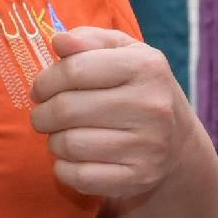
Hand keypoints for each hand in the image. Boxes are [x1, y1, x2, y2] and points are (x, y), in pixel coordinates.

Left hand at [27, 27, 196, 211]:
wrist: (179, 143)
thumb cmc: (139, 89)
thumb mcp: (123, 53)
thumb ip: (89, 39)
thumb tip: (58, 41)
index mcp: (146, 67)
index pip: (75, 70)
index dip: (46, 80)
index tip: (39, 90)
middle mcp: (152, 106)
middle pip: (67, 109)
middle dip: (42, 113)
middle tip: (43, 115)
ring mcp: (148, 146)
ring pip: (70, 145)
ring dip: (54, 141)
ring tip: (61, 135)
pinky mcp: (139, 178)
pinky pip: (80, 177)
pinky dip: (64, 169)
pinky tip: (71, 159)